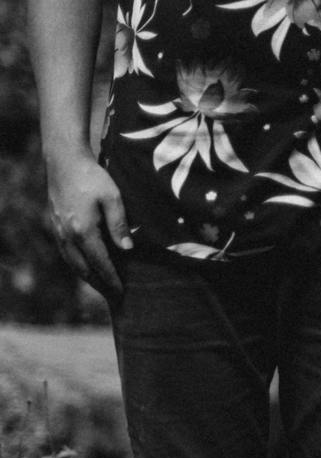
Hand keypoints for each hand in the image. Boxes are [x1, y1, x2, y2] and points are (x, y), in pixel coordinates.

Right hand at [45, 152, 131, 300]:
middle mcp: (68, 236)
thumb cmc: (93, 177)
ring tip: (102, 286)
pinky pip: (66, 254)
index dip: (112, 278)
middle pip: (84, 269)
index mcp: (83, 231)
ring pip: (72, 263)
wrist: (64, 162)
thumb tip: (127, 250)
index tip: (123, 291)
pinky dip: (77, 265)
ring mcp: (59, 232)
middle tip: (115, 296)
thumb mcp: (113, 198)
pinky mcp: (55, 226)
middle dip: (100, 284)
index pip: (100, 263)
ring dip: (87, 277)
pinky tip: (86, 267)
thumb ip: (119, 224)